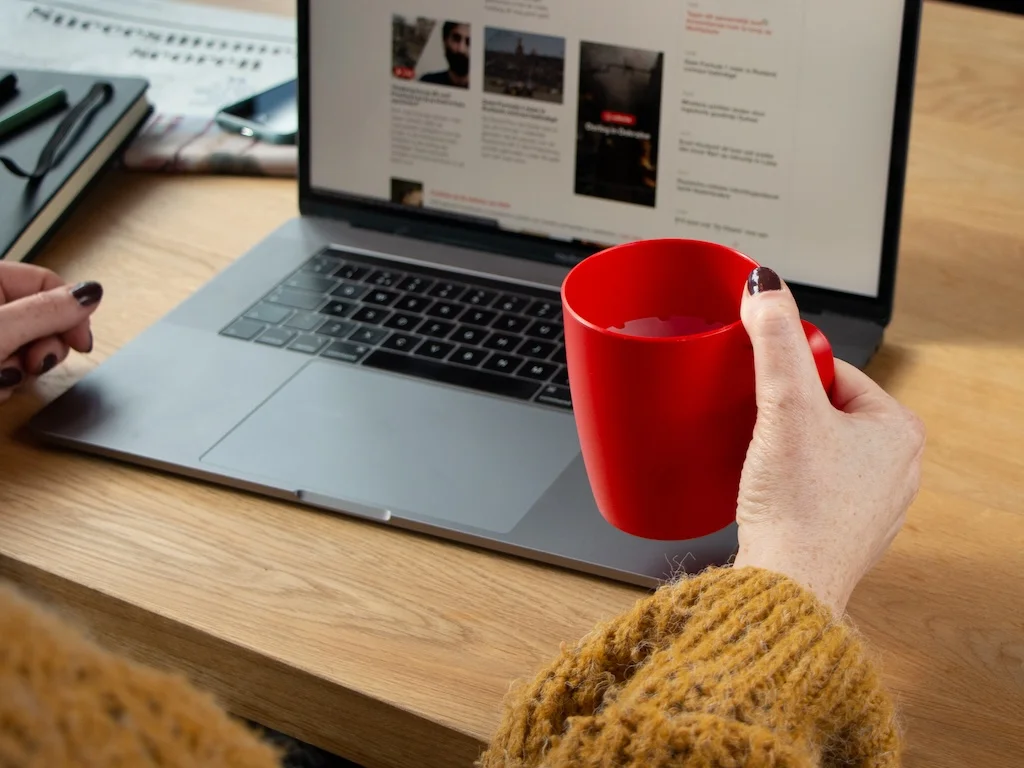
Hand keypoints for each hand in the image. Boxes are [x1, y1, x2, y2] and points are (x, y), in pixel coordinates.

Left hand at [0, 262, 101, 403]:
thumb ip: (45, 312)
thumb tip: (91, 292)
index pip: (48, 284)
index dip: (70, 314)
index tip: (81, 344)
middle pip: (44, 320)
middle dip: (43, 349)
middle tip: (32, 364)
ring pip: (29, 350)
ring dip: (22, 373)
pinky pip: (10, 372)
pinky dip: (5, 386)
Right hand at [733, 267, 924, 615]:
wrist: (788, 587)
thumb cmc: (799, 508)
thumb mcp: (785, 407)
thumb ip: (775, 341)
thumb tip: (767, 286)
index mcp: (898, 429)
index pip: (835, 371)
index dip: (790, 377)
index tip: (765, 394)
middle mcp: (898, 467)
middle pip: (824, 409)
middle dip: (786, 415)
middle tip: (760, 432)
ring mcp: (875, 502)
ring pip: (817, 448)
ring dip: (785, 449)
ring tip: (763, 464)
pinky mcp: (846, 530)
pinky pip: (814, 485)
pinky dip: (790, 484)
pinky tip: (771, 493)